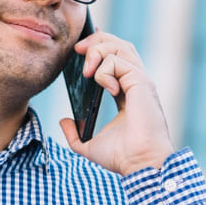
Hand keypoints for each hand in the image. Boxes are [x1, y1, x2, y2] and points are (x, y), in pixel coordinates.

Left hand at [59, 30, 175, 174]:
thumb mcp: (90, 146)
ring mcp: (140, 82)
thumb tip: (64, 121)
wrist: (139, 164)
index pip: (116, 60)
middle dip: (96, 41)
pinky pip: (118, 62)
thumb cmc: (123, 158)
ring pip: (120, 47)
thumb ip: (75, 135)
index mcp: (127, 94)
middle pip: (119, 46)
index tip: (81, 47)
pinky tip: (105, 88)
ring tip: (87, 71)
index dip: (99, 47)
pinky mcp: (141, 83)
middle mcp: (136, 84)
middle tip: (77, 50)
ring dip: (98, 51)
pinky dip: (105, 71)